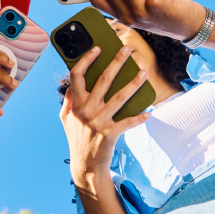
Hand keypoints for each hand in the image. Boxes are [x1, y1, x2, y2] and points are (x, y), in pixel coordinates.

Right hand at [60, 45, 149, 185]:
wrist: (85, 165)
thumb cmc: (76, 139)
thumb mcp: (66, 119)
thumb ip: (68, 101)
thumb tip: (72, 86)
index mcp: (76, 104)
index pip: (77, 75)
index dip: (86, 60)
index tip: (97, 49)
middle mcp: (87, 110)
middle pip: (103, 80)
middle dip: (116, 62)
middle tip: (127, 50)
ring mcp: (99, 121)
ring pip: (120, 97)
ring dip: (133, 84)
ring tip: (144, 73)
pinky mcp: (111, 133)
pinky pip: (128, 122)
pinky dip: (139, 117)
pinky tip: (148, 112)